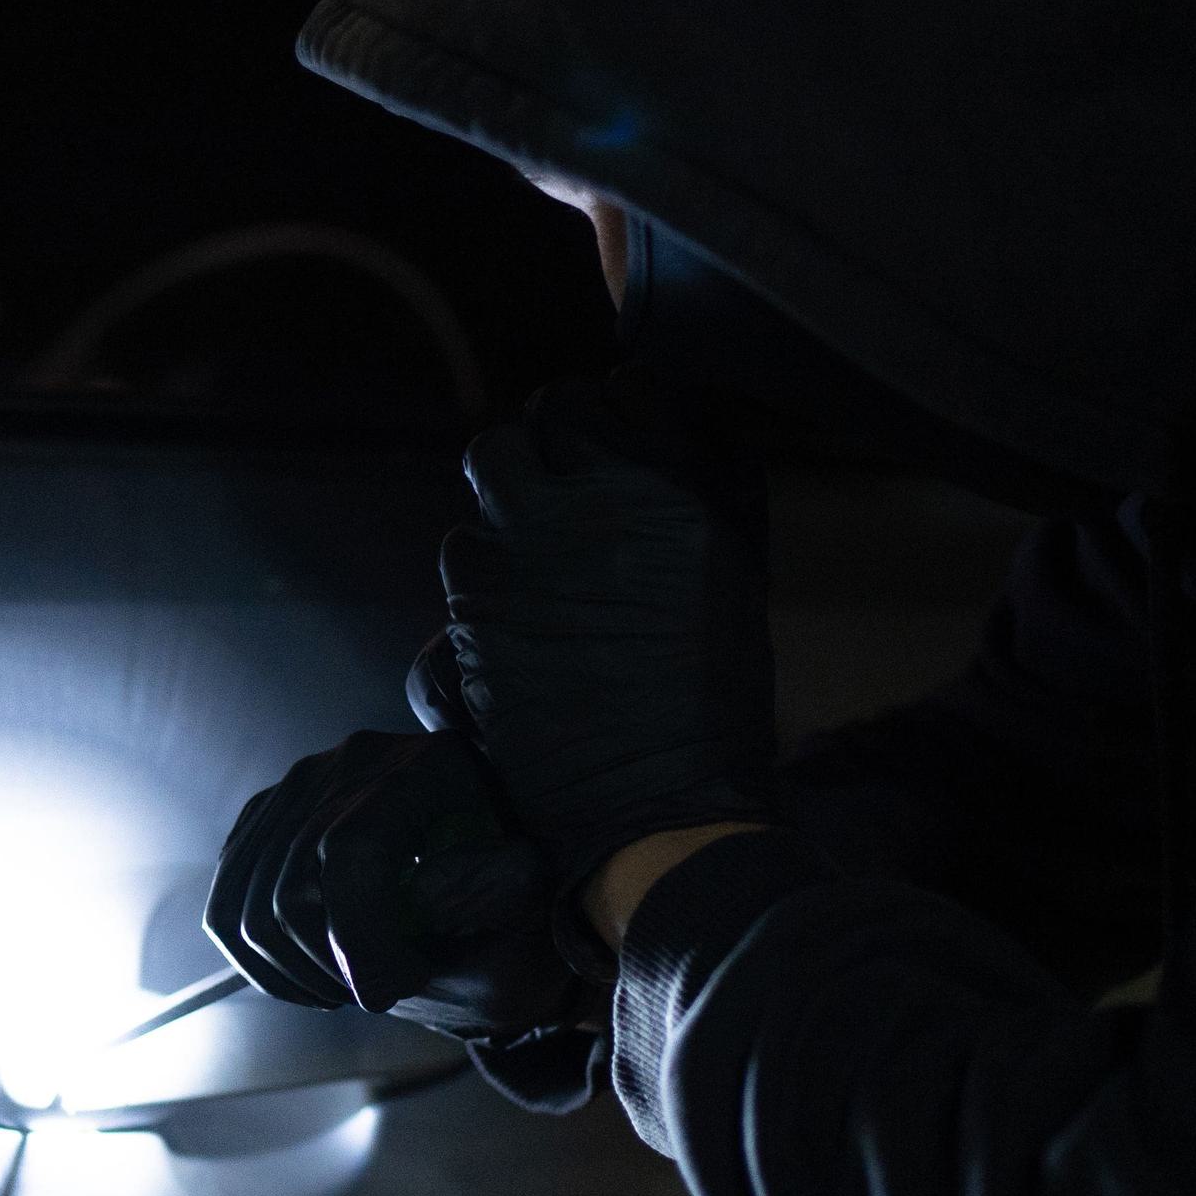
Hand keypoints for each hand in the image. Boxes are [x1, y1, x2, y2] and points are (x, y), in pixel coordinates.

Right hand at [204, 729, 584, 1038]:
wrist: (492, 854)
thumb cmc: (514, 885)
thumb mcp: (524, 895)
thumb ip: (481, 900)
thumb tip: (412, 916)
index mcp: (428, 767)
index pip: (350, 850)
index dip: (356, 937)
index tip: (388, 992)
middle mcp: (354, 760)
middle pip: (292, 887)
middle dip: (333, 965)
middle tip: (383, 991)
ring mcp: (303, 783)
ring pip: (249, 904)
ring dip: (295, 971)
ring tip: (351, 987)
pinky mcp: (269, 815)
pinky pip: (229, 900)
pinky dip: (260, 958)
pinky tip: (312, 977)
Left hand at [437, 368, 780, 896]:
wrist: (660, 807)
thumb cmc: (715, 704)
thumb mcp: (734, 578)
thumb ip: (699, 494)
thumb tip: (670, 436)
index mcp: (674, 493)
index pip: (623, 389)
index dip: (610, 415)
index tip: (609, 443)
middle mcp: (591, 508)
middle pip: (536, 422)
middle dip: (541, 452)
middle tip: (557, 496)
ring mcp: (523, 555)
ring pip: (488, 479)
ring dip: (508, 513)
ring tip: (535, 565)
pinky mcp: (472, 609)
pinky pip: (461, 555)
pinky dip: (479, 581)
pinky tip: (509, 620)